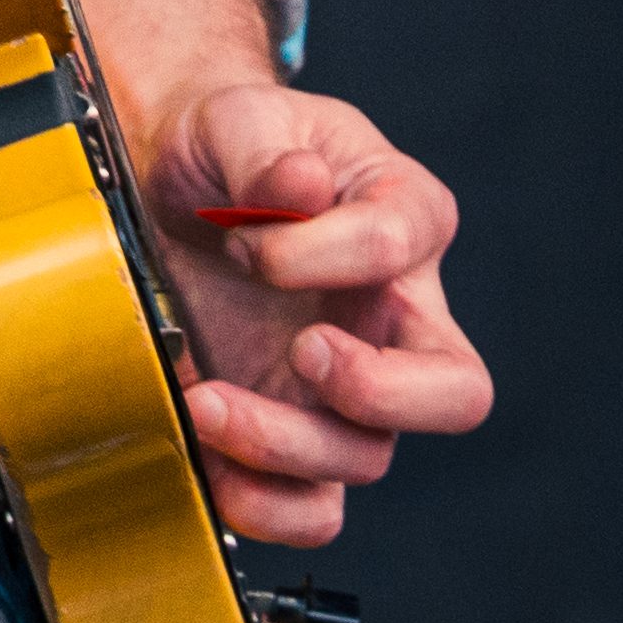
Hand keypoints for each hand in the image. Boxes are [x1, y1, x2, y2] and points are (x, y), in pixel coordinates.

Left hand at [150, 81, 493, 547]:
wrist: (167, 180)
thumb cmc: (226, 143)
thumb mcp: (237, 116)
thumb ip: (266, 147)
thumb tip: (301, 185)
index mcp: (404, 214)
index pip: (397, 245)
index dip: (316, 250)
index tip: (239, 235)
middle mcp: (398, 312)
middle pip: (454, 391)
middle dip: (377, 390)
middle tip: (301, 349)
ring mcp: (352, 383)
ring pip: (368, 456)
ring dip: (284, 445)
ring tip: (204, 400)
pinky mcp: (298, 429)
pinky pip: (315, 507)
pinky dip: (265, 503)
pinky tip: (209, 459)